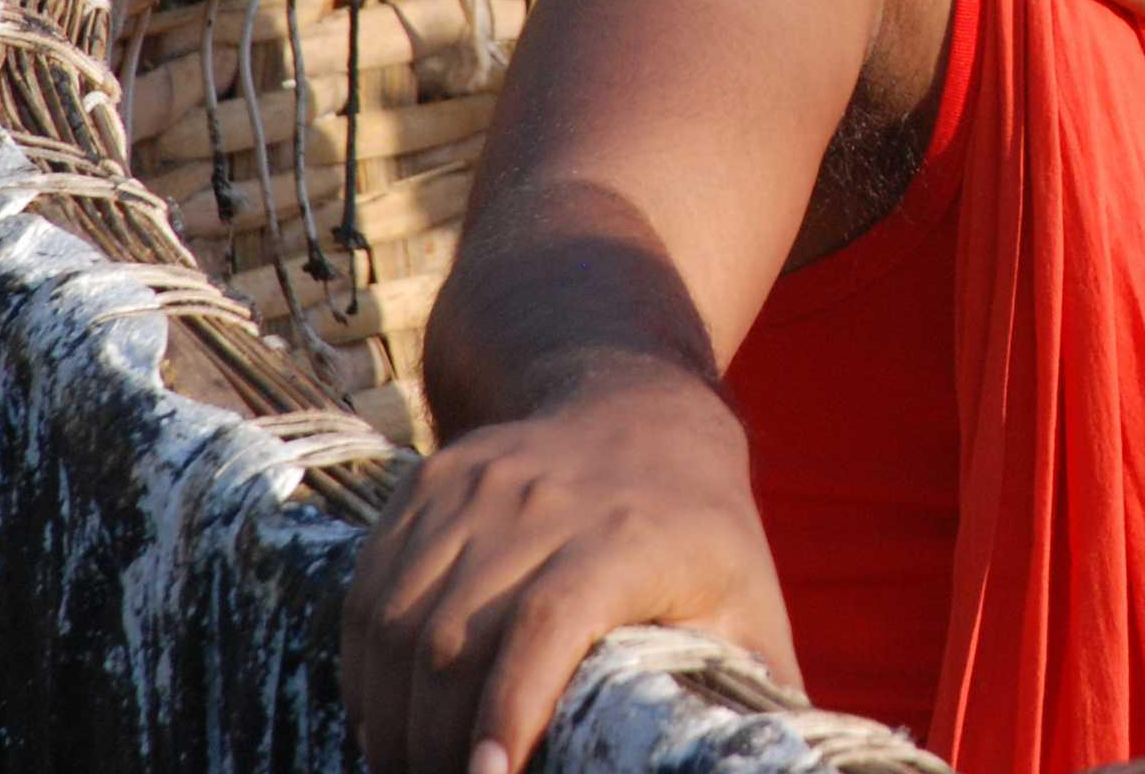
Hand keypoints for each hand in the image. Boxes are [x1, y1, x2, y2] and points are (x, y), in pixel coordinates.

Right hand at [341, 365, 797, 773]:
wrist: (641, 407)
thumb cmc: (702, 531)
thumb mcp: (750, 604)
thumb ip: (752, 692)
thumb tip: (778, 771)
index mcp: (628, 538)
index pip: (545, 625)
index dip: (507, 710)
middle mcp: (543, 504)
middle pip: (454, 638)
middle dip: (432, 740)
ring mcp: (478, 487)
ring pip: (397, 619)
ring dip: (389, 713)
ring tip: (408, 764)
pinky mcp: (431, 482)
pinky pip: (372, 586)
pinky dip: (365, 662)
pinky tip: (385, 710)